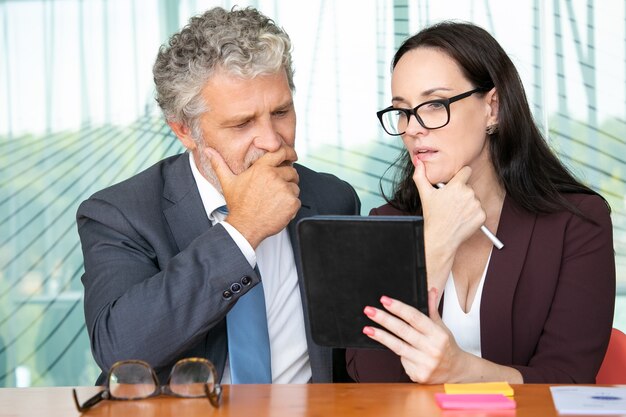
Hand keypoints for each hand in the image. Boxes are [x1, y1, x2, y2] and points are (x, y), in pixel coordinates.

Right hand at [206, 146, 300, 247]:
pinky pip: (297, 200)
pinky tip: (279, 209)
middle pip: (291, 171)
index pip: (281, 152)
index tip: (293, 155)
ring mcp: (284, 189)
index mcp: (261, 168)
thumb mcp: (228, 182)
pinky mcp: (291, 202)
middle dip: (288, 178)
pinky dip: (291, 206)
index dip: (290, 152)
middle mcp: (274, 176)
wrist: (245, 226)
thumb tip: (207, 151)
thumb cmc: (238, 205)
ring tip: (275, 201)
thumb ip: (219, 164)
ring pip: (295, 186)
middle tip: (279, 188)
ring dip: (289, 193)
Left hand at [362, 289, 467, 383]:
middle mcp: (432, 349)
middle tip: (369, 310)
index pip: (415, 317)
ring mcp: (425, 363)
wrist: (456, 372)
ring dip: (380, 336)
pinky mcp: (418, 374)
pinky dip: (395, 353)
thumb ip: (432, 309)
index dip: (398, 308)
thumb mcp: (441, 327)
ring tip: (367, 328)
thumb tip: (431, 290)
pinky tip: (389, 347)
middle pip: (403, 330)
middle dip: (384, 319)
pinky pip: (401, 360)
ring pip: (397, 346)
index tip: (384, 300)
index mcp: (438, 334)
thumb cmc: (446, 346)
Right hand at [413, 160, 485, 290]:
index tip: (457, 183)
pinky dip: (473, 215)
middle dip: (461, 194)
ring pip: (474, 199)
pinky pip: (480, 211)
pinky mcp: (482, 216)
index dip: (461, 176)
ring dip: (467, 204)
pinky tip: (462, 220)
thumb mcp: (424, 194)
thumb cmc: (432, 217)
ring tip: (456, 213)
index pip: (467, 171)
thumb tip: (418, 161)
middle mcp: (468, 193)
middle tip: (451, 204)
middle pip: (469, 187)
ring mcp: (476, 205)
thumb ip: (420, 175)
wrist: (440, 238)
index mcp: (457, 185)